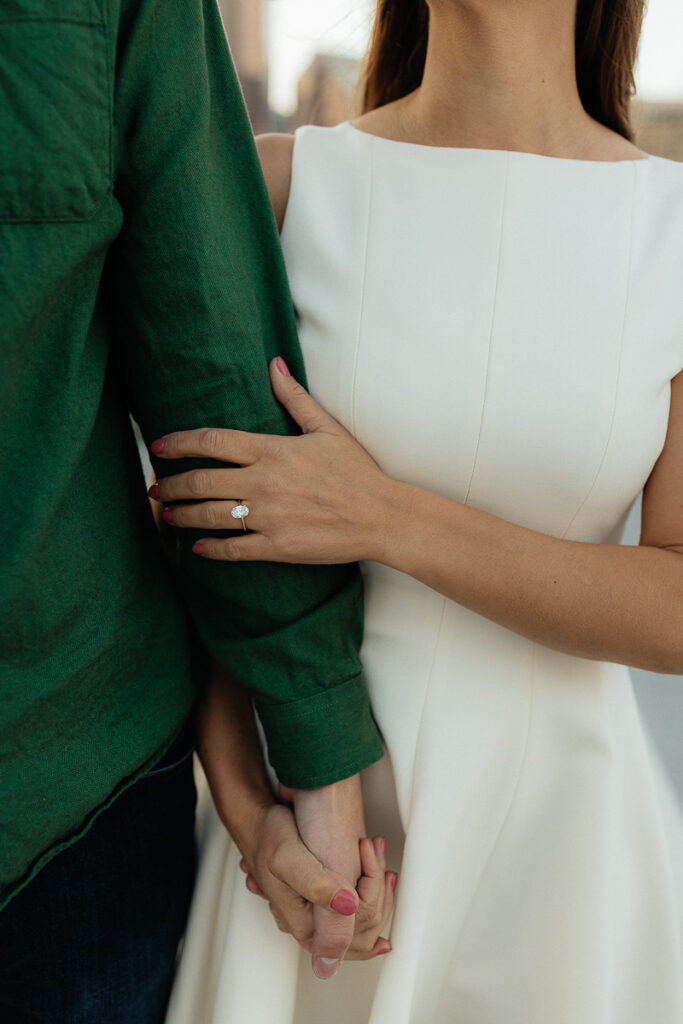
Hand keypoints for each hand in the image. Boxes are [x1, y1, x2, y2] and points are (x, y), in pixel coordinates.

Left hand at [148, 357, 392, 563]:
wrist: (382, 515)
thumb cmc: (356, 471)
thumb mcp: (326, 429)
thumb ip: (294, 397)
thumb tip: (274, 363)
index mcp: (272, 449)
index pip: (210, 441)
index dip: (177, 443)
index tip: (158, 446)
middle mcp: (263, 482)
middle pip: (199, 481)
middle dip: (170, 484)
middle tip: (155, 487)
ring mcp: (268, 516)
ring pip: (208, 516)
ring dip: (180, 516)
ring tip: (167, 514)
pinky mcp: (276, 546)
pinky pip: (231, 549)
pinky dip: (209, 550)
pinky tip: (197, 548)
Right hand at [241, 830, 395, 970]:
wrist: (257, 821)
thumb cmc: (268, 837)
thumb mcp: (289, 858)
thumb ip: (317, 886)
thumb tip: (349, 908)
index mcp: (305, 924)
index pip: (358, 931)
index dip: (374, 894)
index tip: (369, 854)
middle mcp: (312, 925)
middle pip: (364, 930)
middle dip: (380, 889)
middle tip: (375, 850)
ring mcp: (318, 913)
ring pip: (363, 918)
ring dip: (376, 883)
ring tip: (373, 848)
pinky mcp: (323, 899)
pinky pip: (356, 906)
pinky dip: (368, 882)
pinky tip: (370, 860)